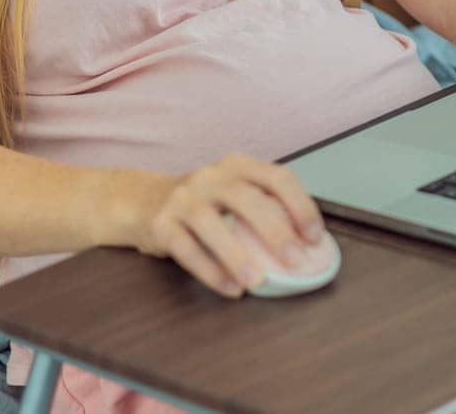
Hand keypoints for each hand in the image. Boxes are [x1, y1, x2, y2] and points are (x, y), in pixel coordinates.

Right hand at [127, 152, 327, 298]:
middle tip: (295, 261)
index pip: (276, 177)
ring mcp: (182, 198)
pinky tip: (231, 289)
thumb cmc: (202, 202)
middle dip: (274, 230)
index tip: (315, 236)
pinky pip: (186, 249)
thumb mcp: (232, 192)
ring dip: (237, 255)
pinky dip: (211, 271)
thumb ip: (263, 208)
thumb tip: (306, 246)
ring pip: (211, 224)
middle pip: (246, 198)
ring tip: (257, 282)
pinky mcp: (160, 224)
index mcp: (237, 166)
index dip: (300, 205)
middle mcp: (210, 177)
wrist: (141, 201)